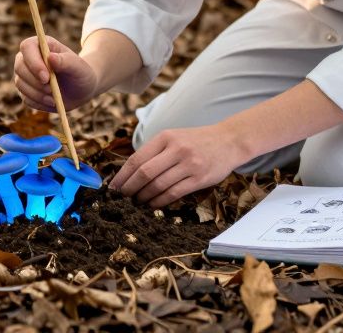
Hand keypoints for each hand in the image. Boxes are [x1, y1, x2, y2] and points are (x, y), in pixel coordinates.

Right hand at [12, 36, 99, 112]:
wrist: (80, 90)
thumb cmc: (80, 73)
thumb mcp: (79, 67)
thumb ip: (66, 61)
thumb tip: (51, 57)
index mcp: (42, 44)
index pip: (27, 47)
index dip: (33, 62)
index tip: (46, 77)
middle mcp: (29, 57)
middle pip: (19, 66)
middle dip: (35, 81)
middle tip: (52, 90)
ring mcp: (25, 74)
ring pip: (20, 84)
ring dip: (37, 94)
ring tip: (54, 97)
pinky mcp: (25, 90)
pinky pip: (25, 98)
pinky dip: (38, 102)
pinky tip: (51, 101)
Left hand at [109, 124, 247, 207]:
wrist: (228, 141)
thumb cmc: (196, 141)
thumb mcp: (174, 137)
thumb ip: (154, 151)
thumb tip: (129, 173)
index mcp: (166, 137)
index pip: (137, 159)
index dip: (122, 176)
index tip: (114, 187)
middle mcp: (176, 149)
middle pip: (144, 173)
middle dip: (130, 188)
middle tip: (123, 198)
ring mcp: (189, 164)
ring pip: (158, 185)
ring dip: (143, 197)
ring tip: (137, 202)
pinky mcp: (199, 178)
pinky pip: (173, 193)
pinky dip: (159, 201)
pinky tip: (153, 204)